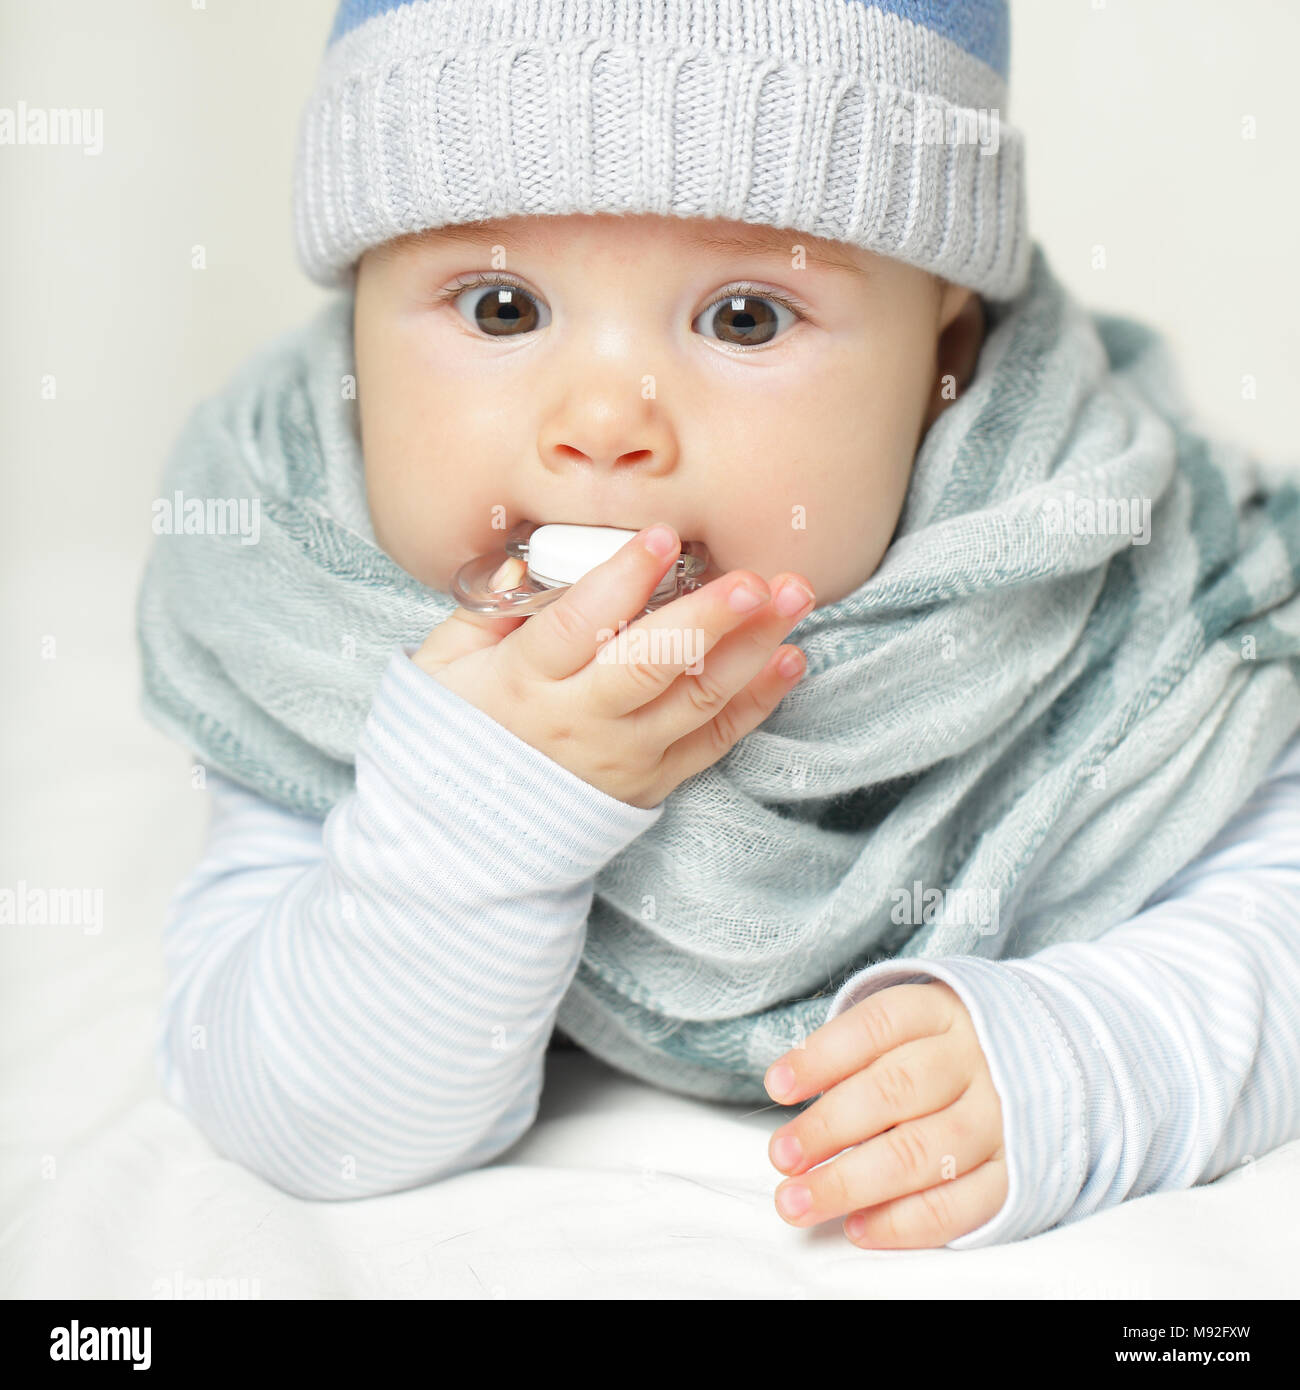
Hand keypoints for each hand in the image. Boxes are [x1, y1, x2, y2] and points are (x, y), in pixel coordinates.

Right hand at [412, 524, 815, 808]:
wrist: (464, 833)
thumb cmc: (456, 729)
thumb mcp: (444, 664)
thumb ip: (489, 607)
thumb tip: (533, 559)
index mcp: (523, 682)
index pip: (577, 626)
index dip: (622, 581)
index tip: (661, 538)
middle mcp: (579, 721)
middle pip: (651, 666)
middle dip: (708, 619)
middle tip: (755, 580)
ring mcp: (623, 755)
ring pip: (697, 700)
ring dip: (752, 648)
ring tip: (793, 598)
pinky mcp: (654, 781)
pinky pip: (714, 741)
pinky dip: (758, 700)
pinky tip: (790, 658)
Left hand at [763, 981, 1007, 1247]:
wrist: (1045, 1062)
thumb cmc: (940, 1048)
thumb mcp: (909, 1027)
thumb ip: (858, 1055)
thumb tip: (788, 1093)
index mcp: (942, 1012)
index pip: (877, 1026)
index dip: (822, 1056)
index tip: (777, 1085)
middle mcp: (975, 1061)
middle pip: (894, 1091)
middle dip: (829, 1128)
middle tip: (780, 1155)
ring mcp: (1001, 1118)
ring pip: (922, 1153)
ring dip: (852, 1182)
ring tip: (799, 1200)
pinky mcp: (1017, 1173)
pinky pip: (961, 1206)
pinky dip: (904, 1222)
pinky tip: (857, 1227)